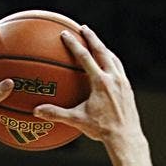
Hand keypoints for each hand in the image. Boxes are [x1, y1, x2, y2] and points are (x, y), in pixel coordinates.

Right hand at [32, 26, 142, 144]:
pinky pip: (119, 69)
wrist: (125, 137)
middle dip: (92, 38)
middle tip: (83, 28)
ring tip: (97, 44)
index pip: (85, 57)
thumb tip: (37, 111)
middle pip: (102, 51)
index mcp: (100, 82)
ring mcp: (123, 82)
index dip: (74, 44)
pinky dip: (112, 62)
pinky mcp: (128, 88)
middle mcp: (114, 78)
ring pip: (113, 58)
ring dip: (104, 48)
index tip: (65, 34)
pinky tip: (108, 65)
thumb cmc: (101, 129)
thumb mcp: (77, 120)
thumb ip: (57, 113)